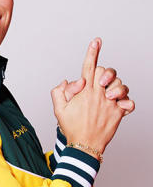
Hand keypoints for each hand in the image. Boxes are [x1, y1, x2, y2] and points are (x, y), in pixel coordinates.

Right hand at [51, 38, 131, 153]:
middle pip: (105, 72)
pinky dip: (126, 102)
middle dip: (104, 73)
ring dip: (116, 87)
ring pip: (120, 84)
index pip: (89, 67)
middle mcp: (99, 94)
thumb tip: (68, 81)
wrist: (85, 145)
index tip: (97, 41)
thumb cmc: (72, 127)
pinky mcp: (119, 112)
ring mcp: (110, 103)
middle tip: (100, 82)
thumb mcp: (58, 109)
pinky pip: (129, 101)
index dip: (92, 52)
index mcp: (84, 92)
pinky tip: (119, 106)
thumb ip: (59, 91)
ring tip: (109, 96)